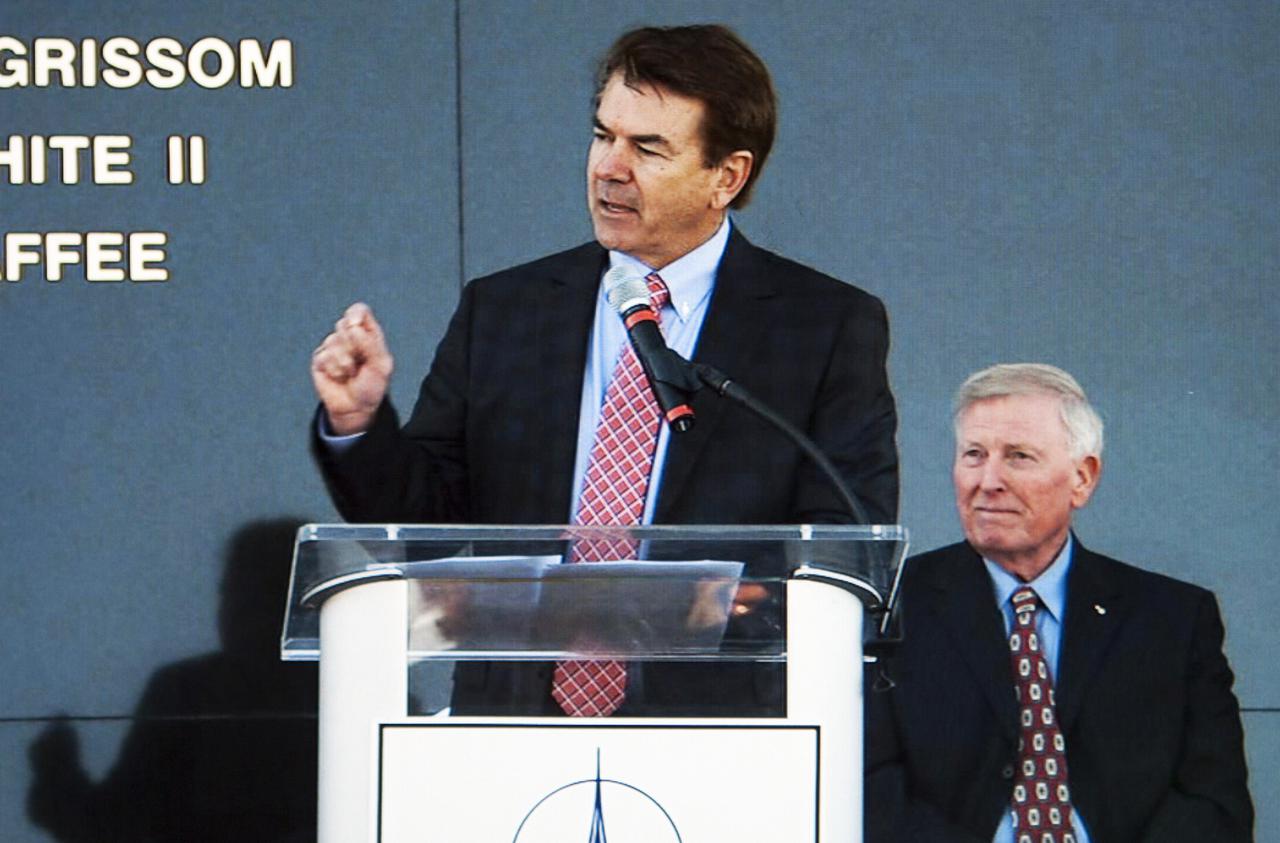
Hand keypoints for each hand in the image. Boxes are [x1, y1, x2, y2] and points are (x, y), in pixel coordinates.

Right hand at [310, 302, 393, 434]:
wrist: (355, 408)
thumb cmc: (372, 386)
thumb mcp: (381, 366)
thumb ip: (370, 344)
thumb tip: (353, 327)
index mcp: (367, 334)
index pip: (359, 311)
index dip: (355, 313)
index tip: (356, 325)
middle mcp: (349, 337)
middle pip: (344, 325)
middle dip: (354, 345)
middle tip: (361, 362)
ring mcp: (333, 346)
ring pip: (334, 342)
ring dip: (345, 362)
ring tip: (351, 373)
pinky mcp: (320, 358)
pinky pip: (324, 356)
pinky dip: (335, 370)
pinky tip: (339, 377)